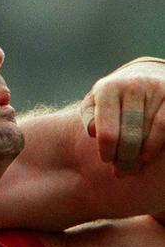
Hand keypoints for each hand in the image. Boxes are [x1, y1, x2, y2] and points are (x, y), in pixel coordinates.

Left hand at [80, 58, 164, 175]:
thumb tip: (94, 131)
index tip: (107, 159)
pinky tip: (148, 155)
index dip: (107, 152)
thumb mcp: (94, 105)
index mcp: (109, 89)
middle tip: (120, 170)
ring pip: (149, 136)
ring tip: (134, 167)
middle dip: (124, 159)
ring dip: (141, 157)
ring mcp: (157, 89)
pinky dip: (155, 146)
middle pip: (130, 137)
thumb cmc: (113, 101)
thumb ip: (89, 118)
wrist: (144, 76)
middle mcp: (134, 85)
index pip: (108, 133)